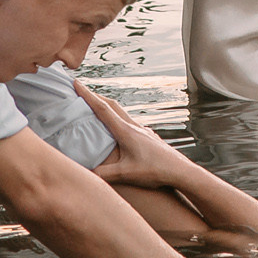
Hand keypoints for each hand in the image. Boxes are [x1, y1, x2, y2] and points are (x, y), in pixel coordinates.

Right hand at [80, 83, 196, 189]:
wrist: (181, 171)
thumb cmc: (155, 171)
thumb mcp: (126, 174)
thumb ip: (103, 174)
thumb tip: (82, 173)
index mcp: (125, 131)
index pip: (102, 109)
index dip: (87, 95)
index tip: (76, 83)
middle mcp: (134, 126)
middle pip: (111, 106)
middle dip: (95, 97)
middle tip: (81, 91)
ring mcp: (143, 130)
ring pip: (121, 113)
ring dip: (107, 107)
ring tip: (96, 108)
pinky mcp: (148, 137)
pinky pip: (129, 122)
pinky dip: (118, 119)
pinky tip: (118, 128)